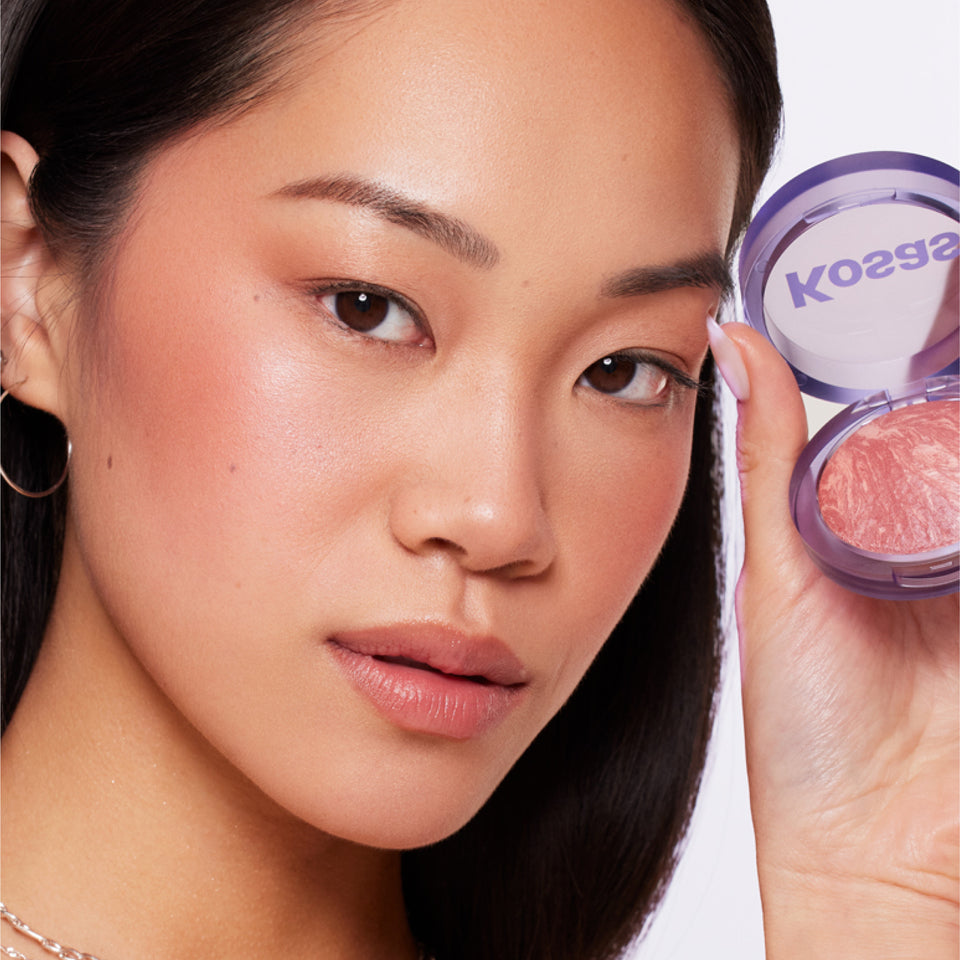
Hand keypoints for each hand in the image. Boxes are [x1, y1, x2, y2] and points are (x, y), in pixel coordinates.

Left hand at [715, 322, 958, 957]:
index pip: (917, 406)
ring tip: (956, 313)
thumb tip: (736, 343)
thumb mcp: (781, 572)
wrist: (869, 846)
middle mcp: (943, 532)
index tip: (928, 273)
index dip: (932, 340)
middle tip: (950, 291)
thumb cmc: (811, 723)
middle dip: (958, 365)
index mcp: (878, 516)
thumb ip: (771, 460)